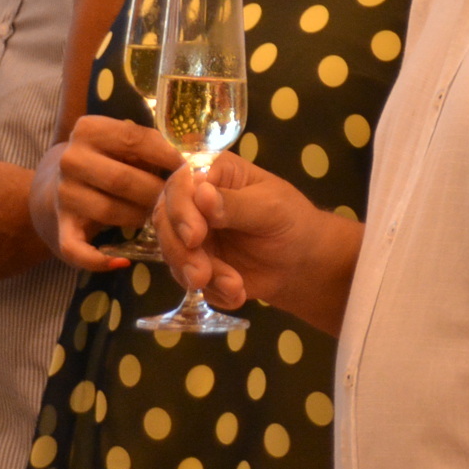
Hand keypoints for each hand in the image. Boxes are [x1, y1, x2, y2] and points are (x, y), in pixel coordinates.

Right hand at [46, 118, 181, 271]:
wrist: (56, 186)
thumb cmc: (108, 161)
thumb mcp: (125, 145)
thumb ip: (152, 147)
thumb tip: (192, 162)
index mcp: (89, 130)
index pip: (136, 139)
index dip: (168, 155)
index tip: (192, 169)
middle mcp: (70, 159)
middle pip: (122, 179)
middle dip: (156, 192)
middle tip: (181, 202)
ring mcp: (62, 194)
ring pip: (110, 211)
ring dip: (140, 218)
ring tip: (159, 219)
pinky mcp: (59, 227)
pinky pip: (78, 249)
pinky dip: (99, 260)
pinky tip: (121, 262)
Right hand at [156, 149, 336, 320]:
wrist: (302, 262)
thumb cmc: (291, 221)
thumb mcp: (270, 208)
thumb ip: (235, 204)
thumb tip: (200, 193)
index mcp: (214, 173)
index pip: (181, 184)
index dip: (181, 210)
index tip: (195, 237)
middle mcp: (194, 201)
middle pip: (165, 220)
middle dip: (181, 251)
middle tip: (201, 274)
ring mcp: (192, 234)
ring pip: (172, 253)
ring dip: (198, 274)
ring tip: (233, 287)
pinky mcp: (195, 263)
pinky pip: (189, 278)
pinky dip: (213, 291)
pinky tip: (238, 294)